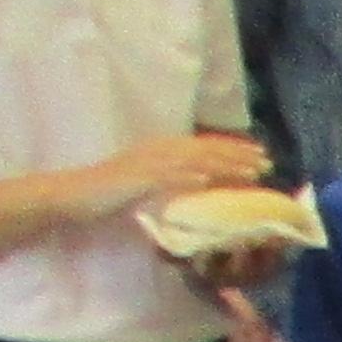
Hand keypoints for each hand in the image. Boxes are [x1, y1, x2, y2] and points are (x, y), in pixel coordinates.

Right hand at [96, 129, 266, 218]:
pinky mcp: (135, 179)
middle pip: (204, 149)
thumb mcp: (149, 185)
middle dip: (237, 154)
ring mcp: (146, 163)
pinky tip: (208, 181)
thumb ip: (174, 182)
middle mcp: (156, 150)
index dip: (232, 148)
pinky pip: (165, 176)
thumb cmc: (111, 194)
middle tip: (266, 161)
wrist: (75, 195)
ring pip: (192, 160)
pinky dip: (187, 177)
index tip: (258, 154)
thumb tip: (202, 187)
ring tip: (250, 172)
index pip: (202, 146)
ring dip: (223, 165)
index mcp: (160, 150)